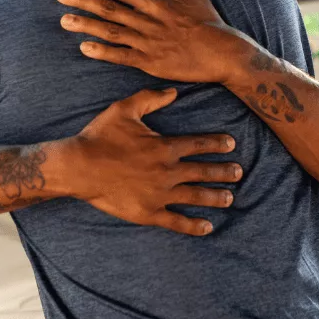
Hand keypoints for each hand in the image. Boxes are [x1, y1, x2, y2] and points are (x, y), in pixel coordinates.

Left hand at [56, 0, 246, 83]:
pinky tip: (84, 47)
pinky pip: (122, 57)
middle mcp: (148, 22)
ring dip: (86, 25)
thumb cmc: (209, 22)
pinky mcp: (150, 63)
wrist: (222, 53)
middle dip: (83, 0)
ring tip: (64, 19)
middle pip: (109, 9)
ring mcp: (148, 43)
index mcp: (156, 4)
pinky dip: (103, 52)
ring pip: (111, 31)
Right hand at [63, 88, 241, 236]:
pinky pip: (176, 222)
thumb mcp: (124, 109)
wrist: (79, 167)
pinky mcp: (148, 213)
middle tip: (239, 172)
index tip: (232, 144)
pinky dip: (193, 225)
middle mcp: (167, 172)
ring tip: (230, 198)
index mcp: (164, 147)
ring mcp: (159, 195)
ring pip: (195, 197)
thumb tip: (174, 91)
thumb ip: (151, 98)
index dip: (217, 143)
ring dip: (215, 197)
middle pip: (203, 172)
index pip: (198, 145)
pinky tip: (207, 227)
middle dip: (223, 172)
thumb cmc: (100, 136)